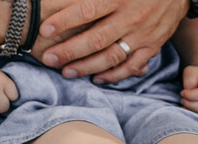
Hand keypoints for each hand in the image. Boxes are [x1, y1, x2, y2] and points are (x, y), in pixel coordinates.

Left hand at [33, 0, 186, 82]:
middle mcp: (130, 18)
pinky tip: (97, 79)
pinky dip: (114, 75)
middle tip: (48, 59)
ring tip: (67, 72)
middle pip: (95, 39)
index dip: (64, 21)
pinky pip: (131, 66)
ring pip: (111, 56)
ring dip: (87, 67)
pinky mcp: (152, 46)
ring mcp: (142, 35)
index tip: (44, 30)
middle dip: (69, 51)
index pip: (87, 10)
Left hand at [181, 65, 197, 116]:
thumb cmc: (197, 75)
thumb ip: (189, 81)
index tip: (182, 93)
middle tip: (183, 100)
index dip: (192, 95)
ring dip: (194, 112)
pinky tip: (191, 109)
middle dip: (192, 105)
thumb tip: (189, 94)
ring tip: (186, 105)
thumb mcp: (191, 71)